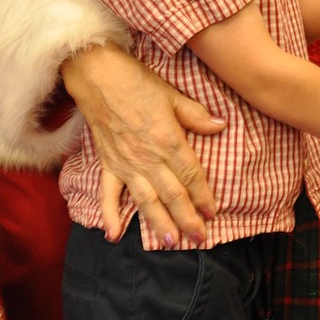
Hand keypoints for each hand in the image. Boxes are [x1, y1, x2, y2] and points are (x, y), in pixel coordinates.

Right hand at [62, 45, 225, 245]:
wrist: (97, 76)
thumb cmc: (136, 82)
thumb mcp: (172, 95)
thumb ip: (196, 115)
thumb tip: (221, 125)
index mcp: (168, 141)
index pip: (191, 175)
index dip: (203, 196)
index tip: (213, 213)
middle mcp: (147, 158)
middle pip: (172, 194)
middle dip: (187, 219)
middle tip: (199, 239)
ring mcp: (125, 164)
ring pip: (145, 200)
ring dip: (158, 222)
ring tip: (169, 243)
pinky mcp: (107, 163)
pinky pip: (108, 194)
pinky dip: (110, 215)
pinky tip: (113, 236)